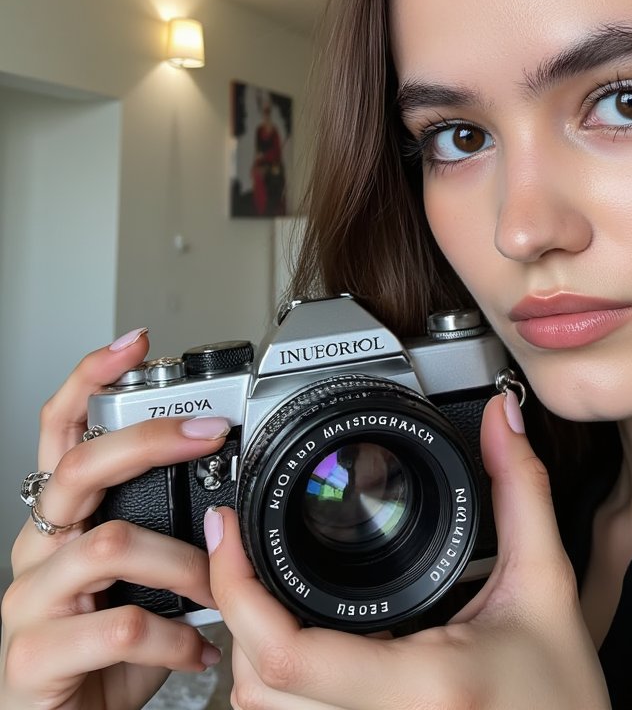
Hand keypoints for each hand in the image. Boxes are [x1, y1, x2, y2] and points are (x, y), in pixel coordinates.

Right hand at [0, 330, 226, 709]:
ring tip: (213, 590)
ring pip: (110, 546)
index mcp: (65, 520)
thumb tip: (235, 494)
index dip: (89, 380)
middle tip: (209, 434)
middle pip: (79, 470)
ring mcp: (28, 603)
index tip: (135, 341)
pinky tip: (197, 649)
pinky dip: (176, 635)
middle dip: (151, 440)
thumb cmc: (110, 648)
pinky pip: (120, 626)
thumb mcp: (145, 576)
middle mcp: (38, 550)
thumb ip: (170, 532)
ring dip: (182, 564)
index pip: (62, 431)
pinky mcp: (32, 658)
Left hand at [208, 392, 610, 709]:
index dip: (238, 590)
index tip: (230, 533)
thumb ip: (521, 491)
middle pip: (255, 686)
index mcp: (422, 684)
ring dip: (253, 652)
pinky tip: (303, 643)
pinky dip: (281, 688)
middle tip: (241, 550)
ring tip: (264, 591)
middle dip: (238, 612)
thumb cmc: (566, 697)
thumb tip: (500, 419)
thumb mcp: (546, 583)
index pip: (287, 652)